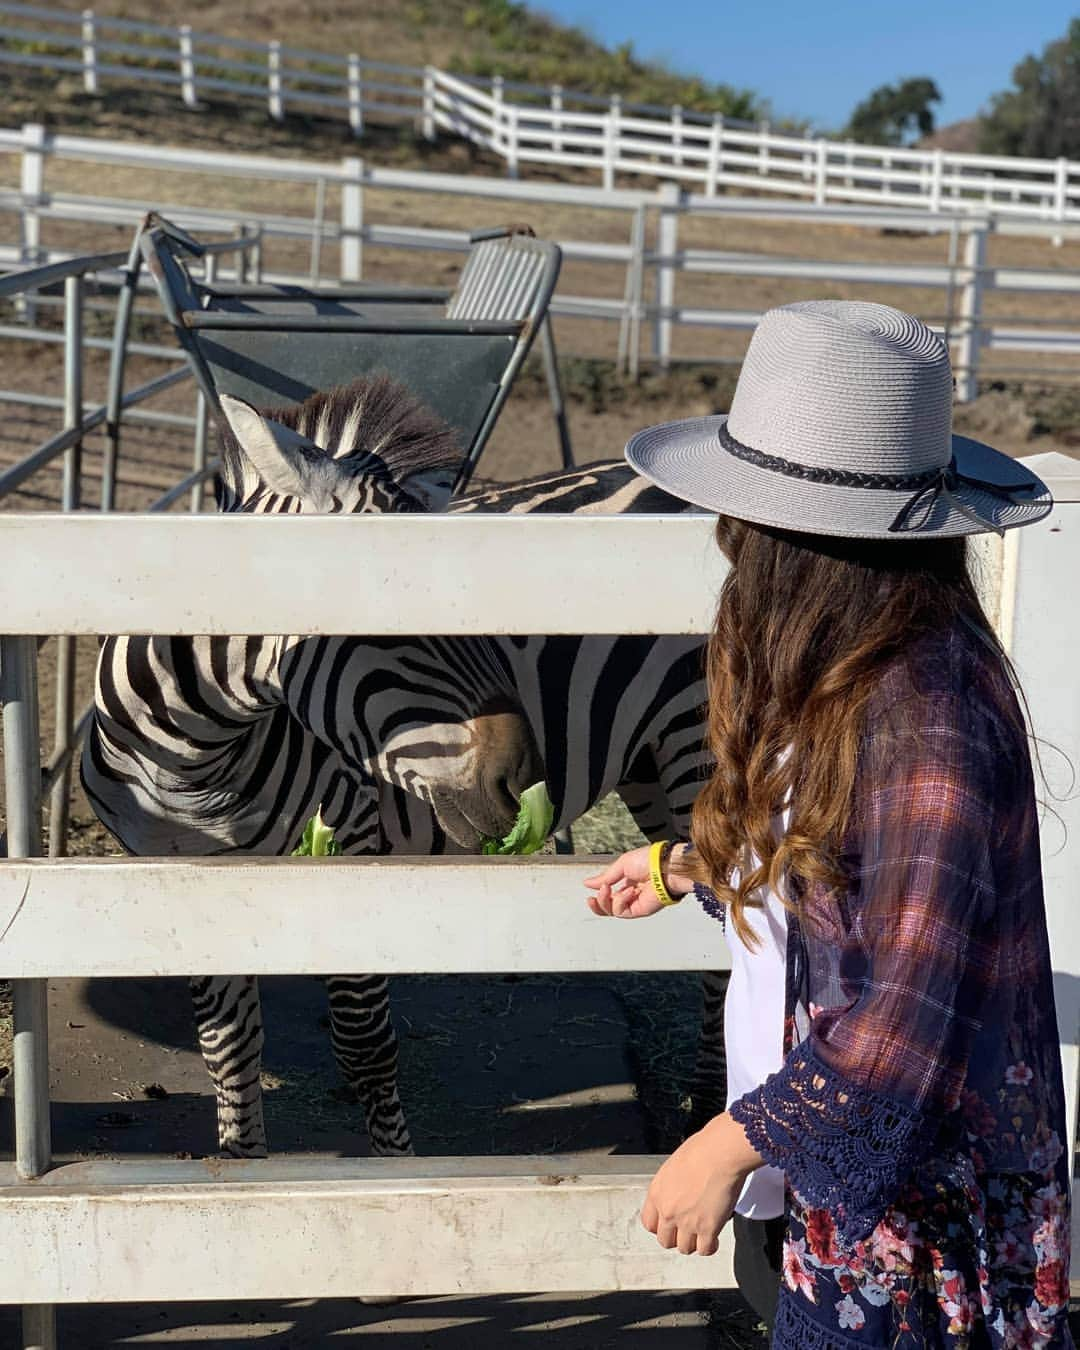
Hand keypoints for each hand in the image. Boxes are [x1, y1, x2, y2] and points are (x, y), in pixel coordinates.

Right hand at [584, 843, 692, 918]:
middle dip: (598, 902)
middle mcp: (631, 894)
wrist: (664, 866)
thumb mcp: (621, 864)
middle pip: (609, 907)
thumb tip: (588, 883)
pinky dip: (619, 902)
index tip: (590, 890)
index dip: (599, 894)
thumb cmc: (650, 861)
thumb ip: (605, 877)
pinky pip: (621, 912)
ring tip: (608, 889)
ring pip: (613, 911)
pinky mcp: (640, 910)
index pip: (610, 893)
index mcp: (629, 881)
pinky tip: (626, 892)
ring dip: (605, 901)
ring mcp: (636, 903)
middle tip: (593, 897)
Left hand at [641, 1113, 762, 1255]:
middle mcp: (668, 1211)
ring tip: (702, 1234)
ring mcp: (686, 1222)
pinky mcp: (707, 1230)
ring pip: (684, 1248)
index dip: (660, 1227)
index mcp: (657, 1192)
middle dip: (676, 1237)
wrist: (720, 1154)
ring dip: (693, 1243)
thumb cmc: (702, 1150)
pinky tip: (714, 1239)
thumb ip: (671, 1185)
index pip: (649, 1223)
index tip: (668, 1226)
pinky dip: (710, 1247)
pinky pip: (705, 1250)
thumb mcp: (675, 1165)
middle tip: (687, 1230)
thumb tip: (679, 1191)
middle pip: (665, 1240)